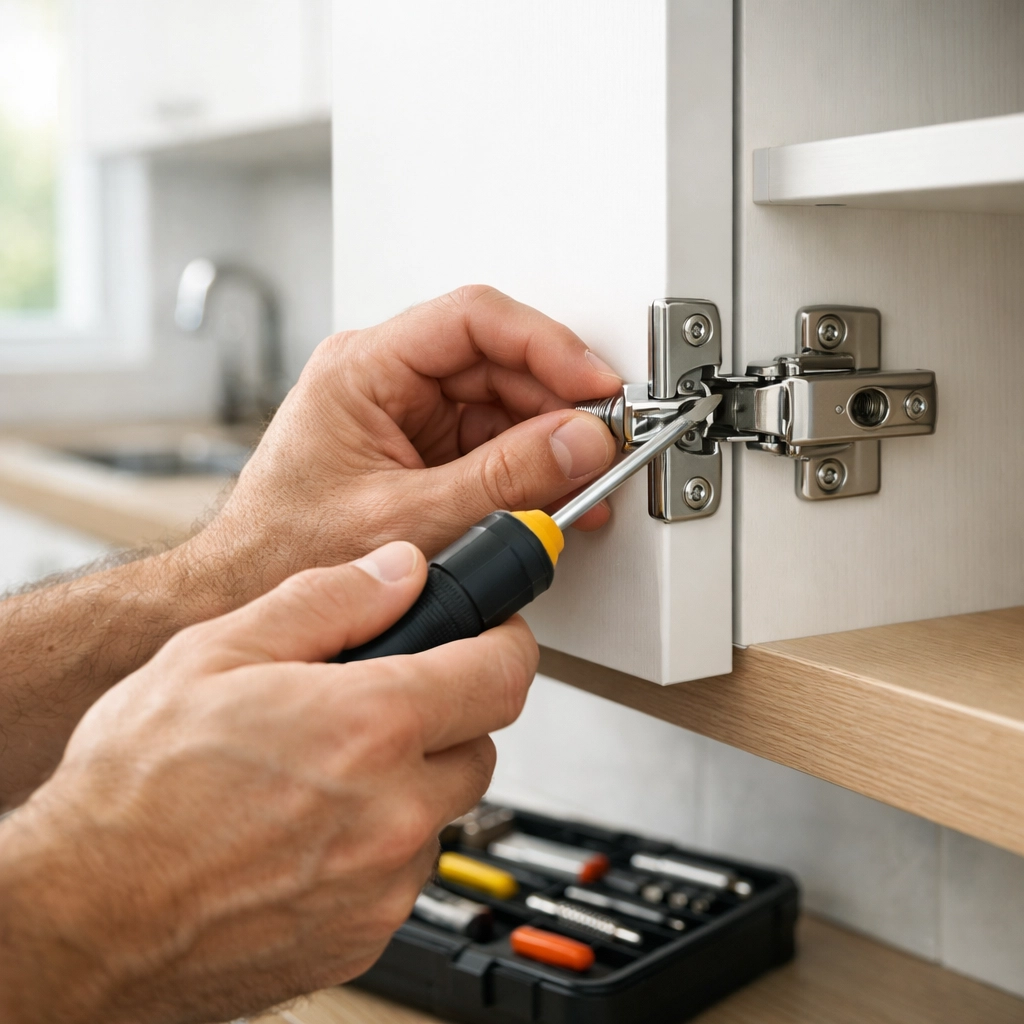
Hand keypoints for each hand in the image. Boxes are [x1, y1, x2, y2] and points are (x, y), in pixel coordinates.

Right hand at [0, 541, 537, 1023]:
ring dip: (410, 781)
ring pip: (443, 808)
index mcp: (369, 727)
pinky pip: (406, 871)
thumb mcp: (217, 652)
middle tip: (381, 702)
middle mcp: (393, 811)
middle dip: (446, 712)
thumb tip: (399, 571)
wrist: (82, 916)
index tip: (493, 635)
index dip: (505, 642)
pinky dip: (382, 842)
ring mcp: (383, 883)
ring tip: (327, 772)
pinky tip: (312, 829)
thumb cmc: (133, 791)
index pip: (502, 673)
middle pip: (479, 742)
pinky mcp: (365, 934)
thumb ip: (327, 600)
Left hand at [186, 285, 621, 607]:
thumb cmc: (285, 550)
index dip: (547, 346)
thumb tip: (579, 443)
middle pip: (497, 361)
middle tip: (601, 443)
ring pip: (501, 404)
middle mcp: (386, 380)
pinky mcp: (420, 450)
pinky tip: (554, 495)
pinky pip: (490, 442)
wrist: (247, 593)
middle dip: (556, 403)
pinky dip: (527, 469)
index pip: (473, 320)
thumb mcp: (409, 516)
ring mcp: (405, 414)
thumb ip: (504, 479)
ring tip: (584, 481)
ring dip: (548, 442)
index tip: (595, 385)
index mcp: (364, 369)